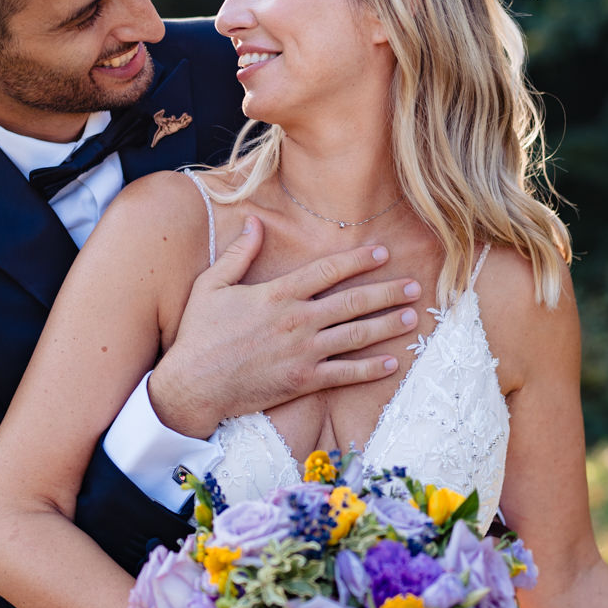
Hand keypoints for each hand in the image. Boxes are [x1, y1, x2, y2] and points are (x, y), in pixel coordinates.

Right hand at [148, 218, 420, 437]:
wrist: (193, 385)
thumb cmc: (199, 334)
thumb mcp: (212, 285)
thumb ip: (239, 254)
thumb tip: (254, 221)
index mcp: (277, 294)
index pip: (328, 270)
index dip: (358, 259)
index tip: (382, 252)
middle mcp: (296, 320)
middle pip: (353, 301)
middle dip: (387, 292)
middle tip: (414, 286)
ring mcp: (302, 352)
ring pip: (356, 335)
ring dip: (387, 325)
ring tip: (410, 317)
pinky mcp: (303, 381)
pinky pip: (345, 374)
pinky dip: (370, 369)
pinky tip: (392, 363)